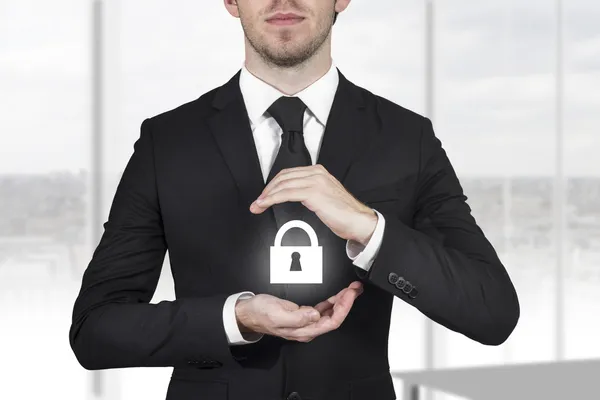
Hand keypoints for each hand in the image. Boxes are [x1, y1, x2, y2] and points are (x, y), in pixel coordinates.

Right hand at [235, 281, 363, 342]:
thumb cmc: (260, 313)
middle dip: (347, 302)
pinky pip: (324, 309)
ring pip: (331, 313)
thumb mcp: (277, 313)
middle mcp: (308, 328)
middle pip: (335, 318)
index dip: (343, 308)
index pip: (331, 322)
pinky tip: (339, 295)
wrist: (249, 313)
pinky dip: (333, 300)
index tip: (349, 294)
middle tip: (355, 288)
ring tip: (352, 289)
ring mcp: (307, 322)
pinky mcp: (304, 315)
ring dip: (342, 301)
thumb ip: (297, 316)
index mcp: (304, 330)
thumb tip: (315, 314)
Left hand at [249, 165, 377, 245]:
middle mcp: (316, 173)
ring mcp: (315, 182)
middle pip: (283, 177)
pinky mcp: (314, 193)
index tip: (264, 196)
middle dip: (267, 190)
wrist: (358, 221)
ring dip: (266, 196)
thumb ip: (309, 193)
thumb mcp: (324, 197)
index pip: (288, 174)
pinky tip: (265, 205)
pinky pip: (286, 194)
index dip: (273, 185)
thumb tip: (292, 197)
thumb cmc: (344, 213)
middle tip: (257, 202)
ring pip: (282, 185)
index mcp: (318, 172)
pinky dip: (272, 199)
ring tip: (258, 205)